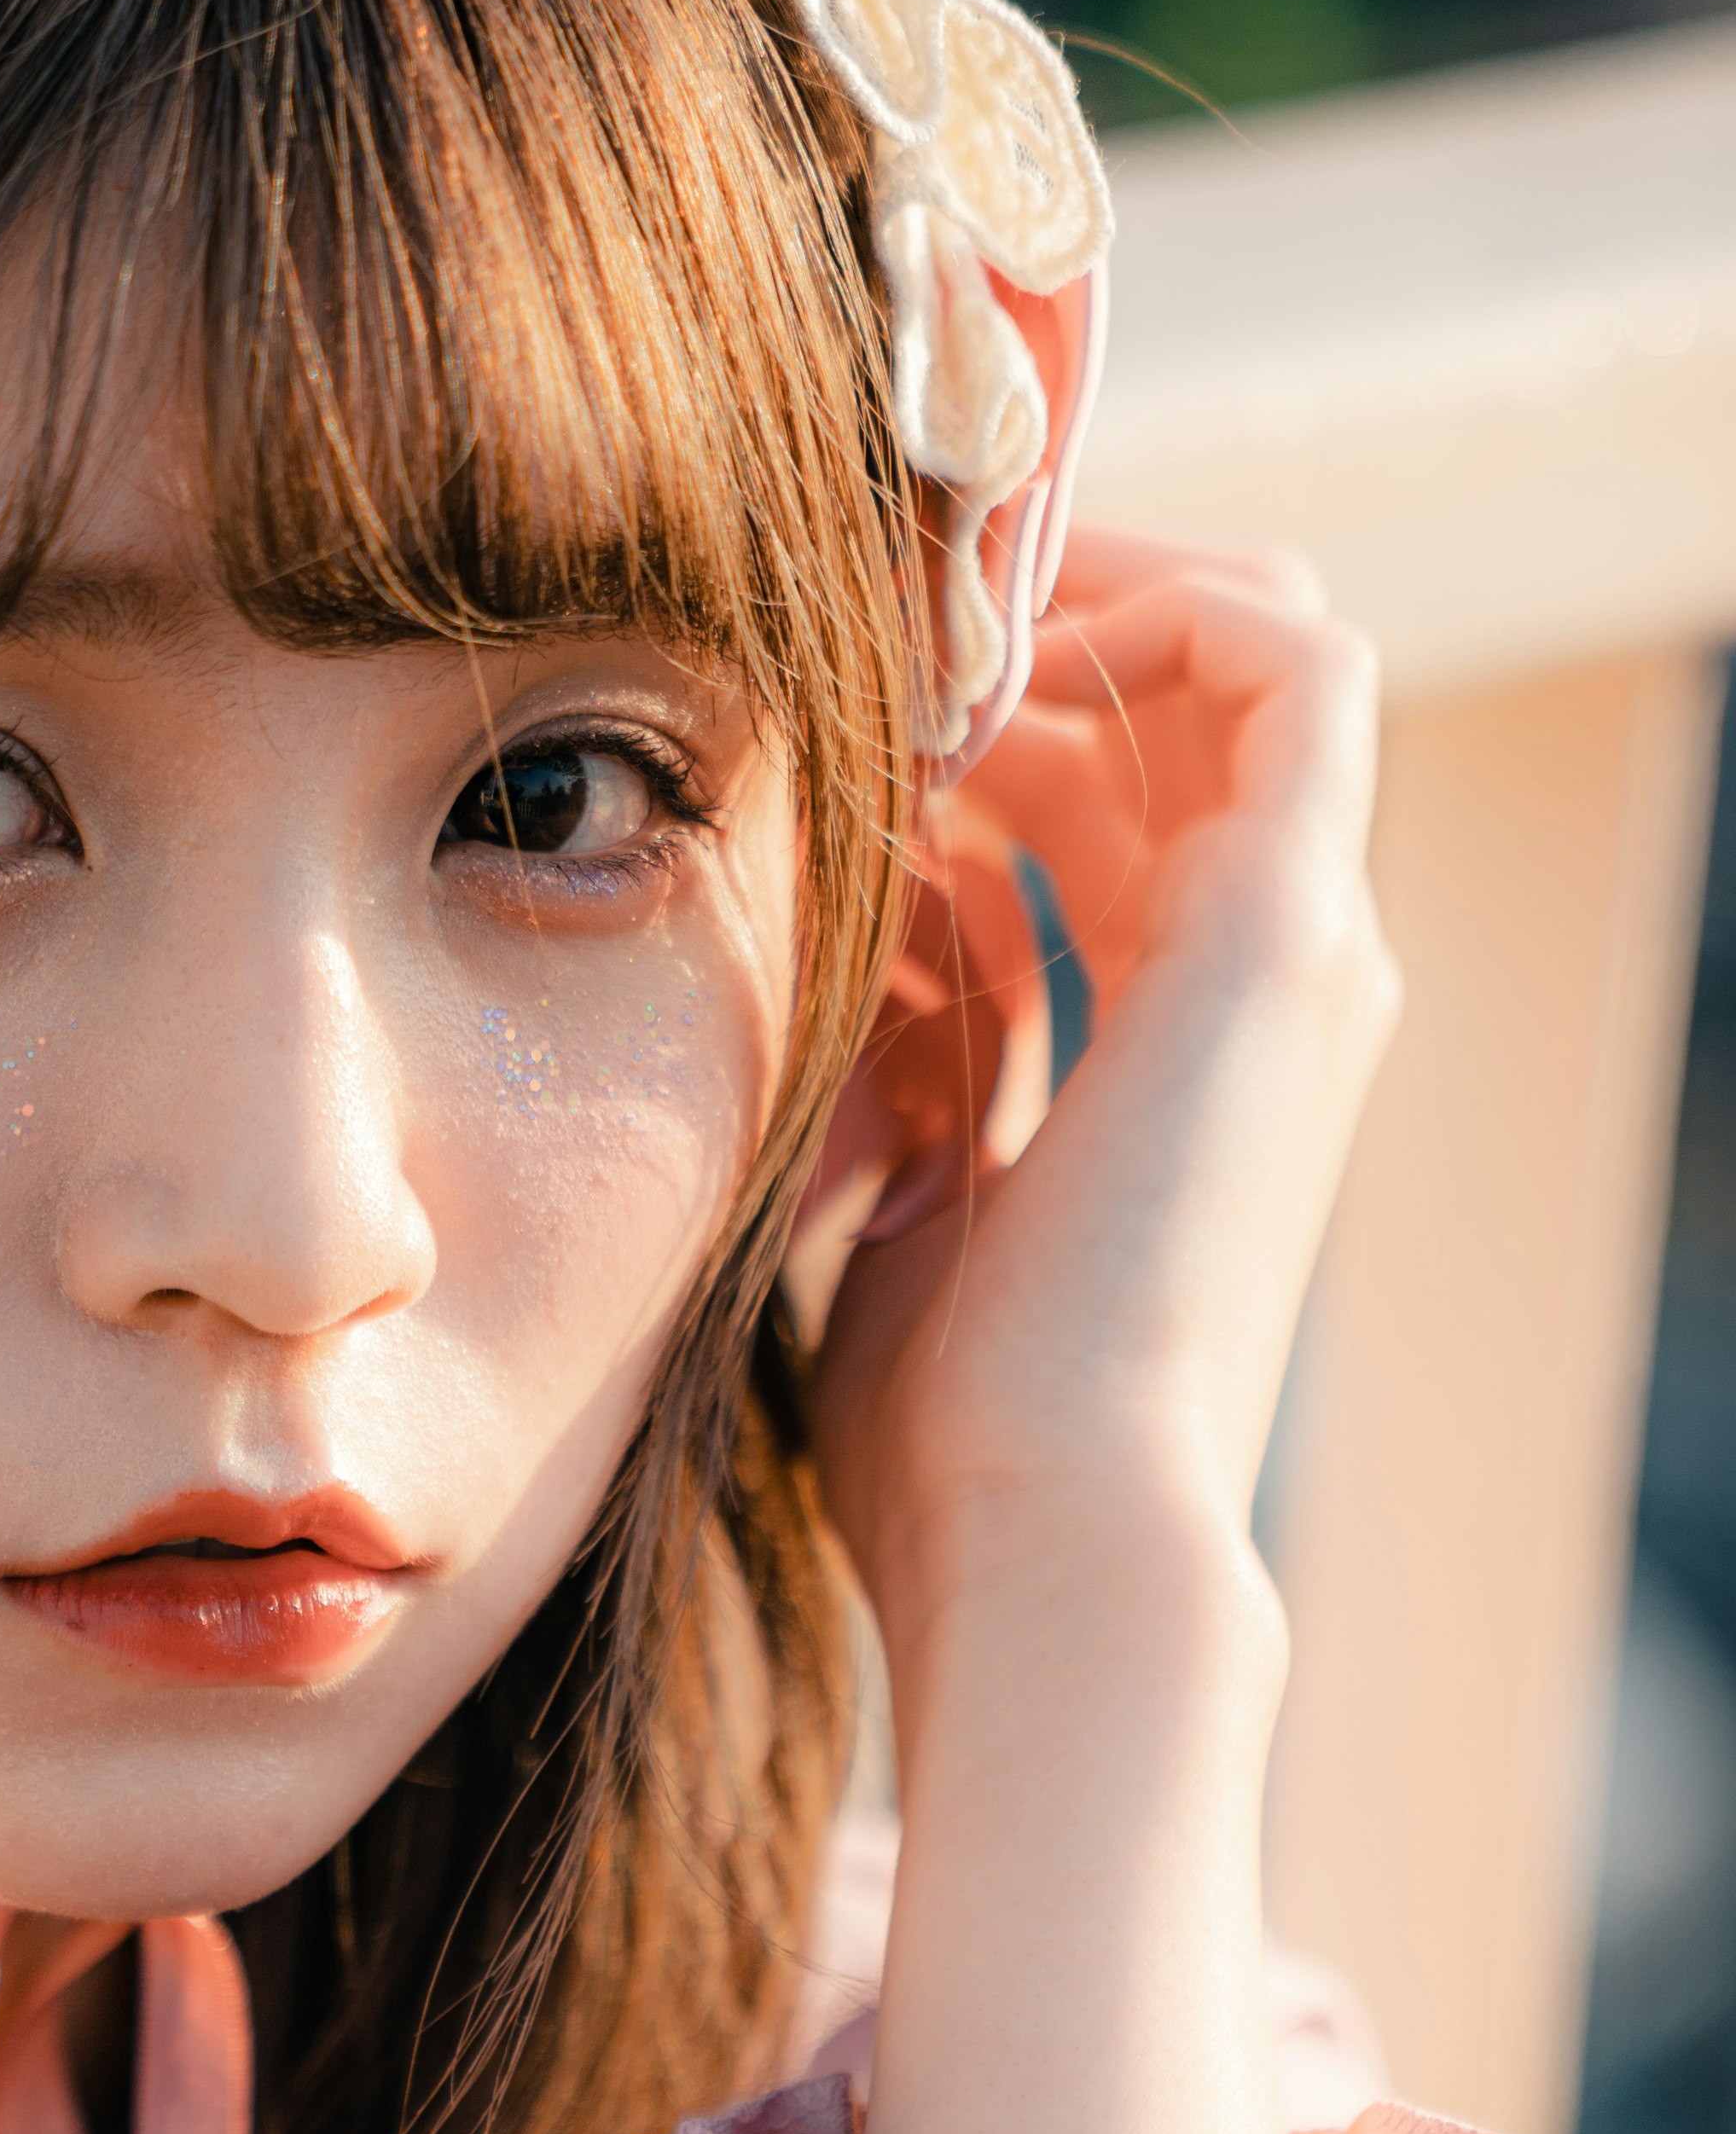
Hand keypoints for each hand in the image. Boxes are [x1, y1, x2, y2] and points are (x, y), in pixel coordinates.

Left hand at [809, 530, 1401, 2133]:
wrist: (1034, 1529)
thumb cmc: (934, 1428)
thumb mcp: (893, 1183)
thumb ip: (897, 1059)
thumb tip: (830, 941)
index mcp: (1179, 1043)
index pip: (1115, 794)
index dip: (990, 710)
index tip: (839, 692)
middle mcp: (1268, 978)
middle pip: (1175, 703)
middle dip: (1024, 628)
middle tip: (866, 617)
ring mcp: (1302, 948)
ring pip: (1245, 650)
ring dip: (1083, 604)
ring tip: (914, 626)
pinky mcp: (1295, 929)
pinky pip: (1289, 660)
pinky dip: (1152, 611)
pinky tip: (980, 662)